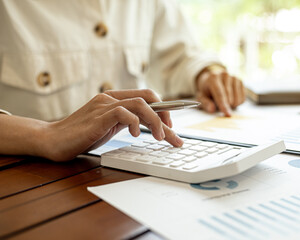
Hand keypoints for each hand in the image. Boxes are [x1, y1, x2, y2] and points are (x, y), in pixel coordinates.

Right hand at [42, 89, 182, 160]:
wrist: (52, 140)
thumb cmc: (82, 135)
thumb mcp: (110, 126)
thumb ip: (126, 120)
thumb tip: (150, 124)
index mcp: (115, 98)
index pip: (147, 96)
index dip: (164, 108)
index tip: (173, 124)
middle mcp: (111, 98)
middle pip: (148, 97)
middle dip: (165, 115)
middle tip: (171, 134)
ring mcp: (104, 105)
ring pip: (140, 104)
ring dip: (156, 122)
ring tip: (161, 138)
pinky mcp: (98, 117)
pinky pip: (123, 113)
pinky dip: (135, 124)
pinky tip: (135, 135)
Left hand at [196, 68, 244, 116]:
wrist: (213, 78)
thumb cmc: (207, 89)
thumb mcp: (201, 96)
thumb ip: (205, 103)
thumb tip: (212, 109)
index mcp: (213, 77)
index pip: (220, 94)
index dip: (223, 105)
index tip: (227, 114)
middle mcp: (225, 75)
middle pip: (229, 97)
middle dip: (226, 106)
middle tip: (220, 106)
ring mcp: (234, 77)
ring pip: (237, 98)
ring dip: (232, 105)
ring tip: (225, 101)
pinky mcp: (241, 81)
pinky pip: (243, 98)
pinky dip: (238, 103)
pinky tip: (232, 99)